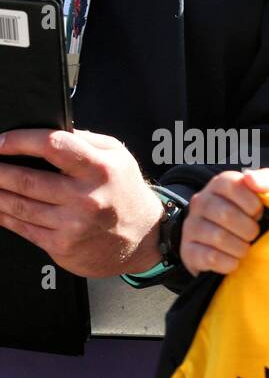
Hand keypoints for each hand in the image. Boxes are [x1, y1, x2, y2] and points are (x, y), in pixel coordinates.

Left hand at [0, 129, 163, 276]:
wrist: (146, 239)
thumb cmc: (126, 193)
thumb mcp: (118, 157)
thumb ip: (84, 140)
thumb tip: (43, 132)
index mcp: (101, 169)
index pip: (51, 146)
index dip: (19, 141)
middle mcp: (87, 198)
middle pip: (26, 179)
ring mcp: (73, 225)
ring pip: (18, 204)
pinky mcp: (63, 245)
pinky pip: (22, 227)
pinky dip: (4, 215)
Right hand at [181, 168, 268, 275]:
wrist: (242, 244)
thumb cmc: (258, 215)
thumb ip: (266, 180)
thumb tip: (250, 178)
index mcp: (219, 184)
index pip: (232, 185)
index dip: (252, 203)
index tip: (259, 214)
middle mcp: (201, 202)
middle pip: (225, 214)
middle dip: (248, 229)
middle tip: (254, 235)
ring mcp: (191, 226)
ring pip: (217, 237)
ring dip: (240, 247)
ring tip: (246, 249)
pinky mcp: (188, 250)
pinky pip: (209, 257)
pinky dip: (229, 263)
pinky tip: (235, 262)